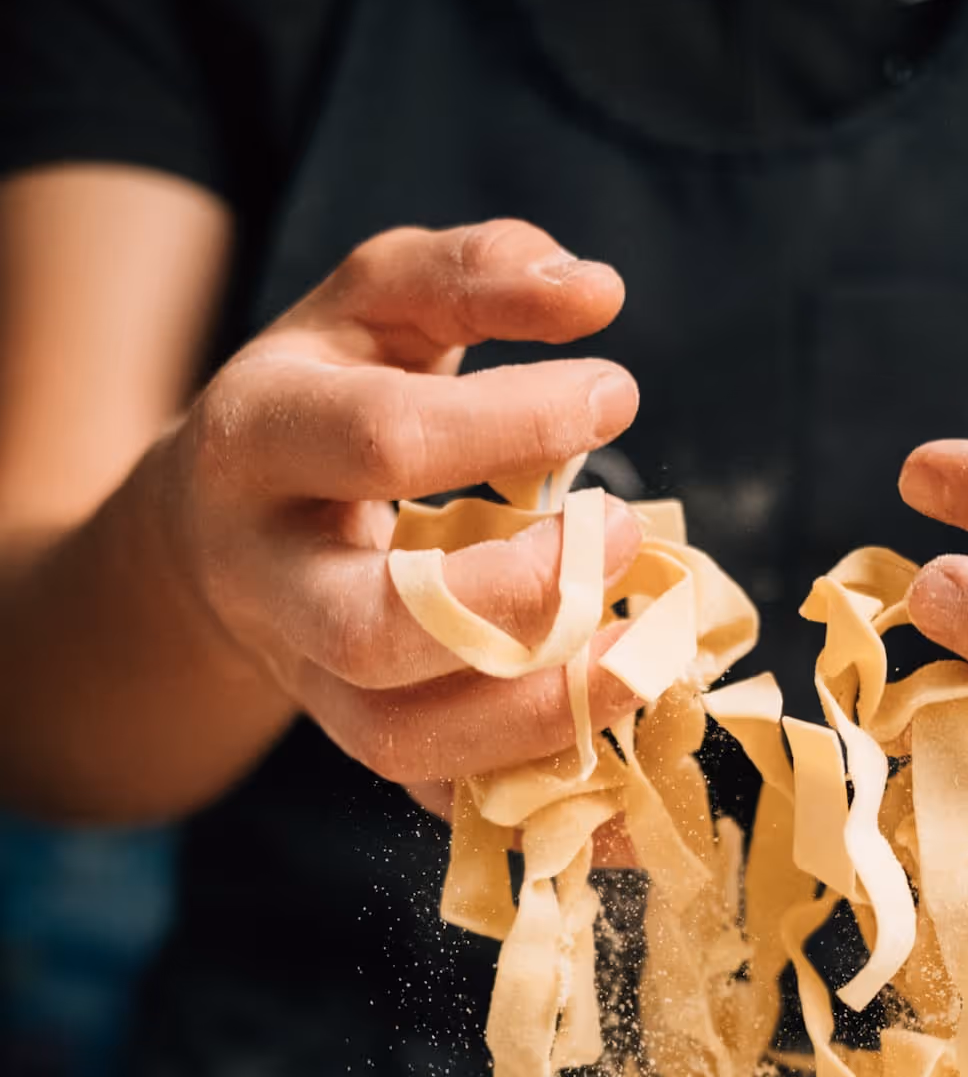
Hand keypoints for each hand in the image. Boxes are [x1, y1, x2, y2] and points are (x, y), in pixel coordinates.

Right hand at [163, 220, 641, 793]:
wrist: (213, 533)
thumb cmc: (318, 401)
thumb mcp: (370, 308)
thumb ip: (471, 275)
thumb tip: (596, 291)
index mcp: (256, 444)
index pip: (384, 443)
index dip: (513, 423)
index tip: (616, 396)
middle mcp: (266, 578)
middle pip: (374, 626)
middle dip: (517, 598)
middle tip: (623, 537)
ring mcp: (304, 679)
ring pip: (400, 741)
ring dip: (537, 715)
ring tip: (644, 659)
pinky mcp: (354, 740)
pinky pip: (438, 800)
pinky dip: (535, 801)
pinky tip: (619, 779)